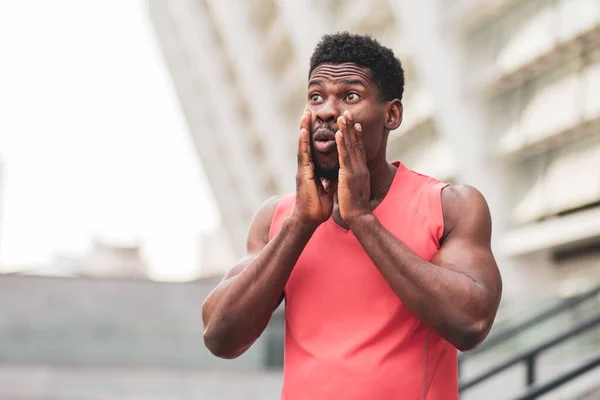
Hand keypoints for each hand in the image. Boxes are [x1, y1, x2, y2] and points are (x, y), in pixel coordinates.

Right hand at [292, 110, 335, 227]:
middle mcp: (306, 167)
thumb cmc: (317, 207)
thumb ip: (330, 180)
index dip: (316, 136)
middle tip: (309, 111)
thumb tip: (337, 175)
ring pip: (303, 144)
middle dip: (308, 127)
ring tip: (305, 114)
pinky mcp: (303, 173)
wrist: (309, 219)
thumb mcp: (328, 190)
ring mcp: (303, 169)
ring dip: (304, 129)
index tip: (318, 123)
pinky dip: (303, 141)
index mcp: (313, 170)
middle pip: (307, 143)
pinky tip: (304, 130)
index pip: (314, 149)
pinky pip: (303, 154)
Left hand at [335, 111, 370, 223]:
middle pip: (356, 143)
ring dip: (346, 130)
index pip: (360, 150)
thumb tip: (351, 177)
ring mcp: (355, 170)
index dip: (358, 136)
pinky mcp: (348, 174)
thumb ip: (354, 181)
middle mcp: (360, 167)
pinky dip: (341, 144)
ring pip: (351, 146)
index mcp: (361, 171)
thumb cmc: (356, 206)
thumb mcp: (356, 189)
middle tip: (348, 113)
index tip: (355, 124)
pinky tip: (338, 134)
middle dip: (352, 127)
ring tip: (343, 117)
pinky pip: (344, 156)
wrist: (358, 216)